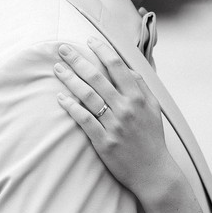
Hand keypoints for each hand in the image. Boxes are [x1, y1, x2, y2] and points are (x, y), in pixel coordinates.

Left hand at [54, 39, 176, 198]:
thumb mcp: (154, 109)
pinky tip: (61, 98)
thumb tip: (129, 69)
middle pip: (97, 77)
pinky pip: (84, 120)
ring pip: (88, 96)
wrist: (153, 172)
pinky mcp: (104, 142)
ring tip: (57, 69)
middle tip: (63, 48)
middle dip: (78, 60)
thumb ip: (142, 87)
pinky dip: (71, 107)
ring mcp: (114, 125)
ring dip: (70, 80)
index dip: (102, 51)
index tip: (89, 40)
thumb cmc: (152, 138)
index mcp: (139, 97)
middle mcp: (126, 108)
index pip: (118, 67)